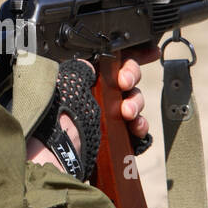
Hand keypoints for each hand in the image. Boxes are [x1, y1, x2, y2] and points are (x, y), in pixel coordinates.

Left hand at [25, 45, 160, 172]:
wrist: (57, 155)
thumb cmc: (57, 120)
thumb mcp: (69, 84)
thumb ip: (84, 68)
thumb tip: (93, 62)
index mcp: (85, 82)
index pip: (111, 63)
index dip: (132, 56)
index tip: (150, 52)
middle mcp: (97, 98)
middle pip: (127, 80)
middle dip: (131, 77)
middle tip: (124, 82)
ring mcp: (108, 120)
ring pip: (134, 103)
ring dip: (136, 103)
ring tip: (127, 112)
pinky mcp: (116, 140)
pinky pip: (137, 130)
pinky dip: (141, 127)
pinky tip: (136, 128)